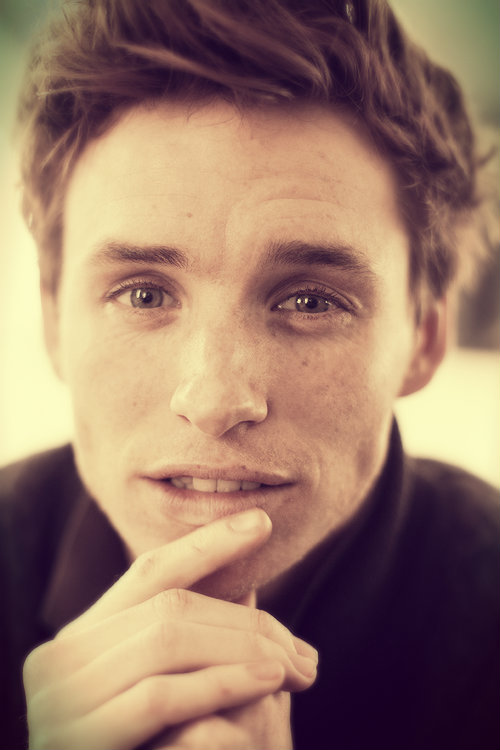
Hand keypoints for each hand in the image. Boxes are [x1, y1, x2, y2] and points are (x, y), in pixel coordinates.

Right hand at [24, 509, 316, 748]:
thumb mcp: (151, 689)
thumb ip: (185, 643)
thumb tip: (250, 592)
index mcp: (80, 638)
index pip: (149, 572)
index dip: (208, 544)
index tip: (261, 523)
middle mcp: (60, 658)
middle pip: (171, 607)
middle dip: (247, 624)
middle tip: (303, 652)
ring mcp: (62, 698)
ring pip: (170, 640)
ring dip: (244, 650)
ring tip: (295, 667)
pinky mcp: (81, 738)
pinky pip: (163, 696)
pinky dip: (222, 682)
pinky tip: (266, 683)